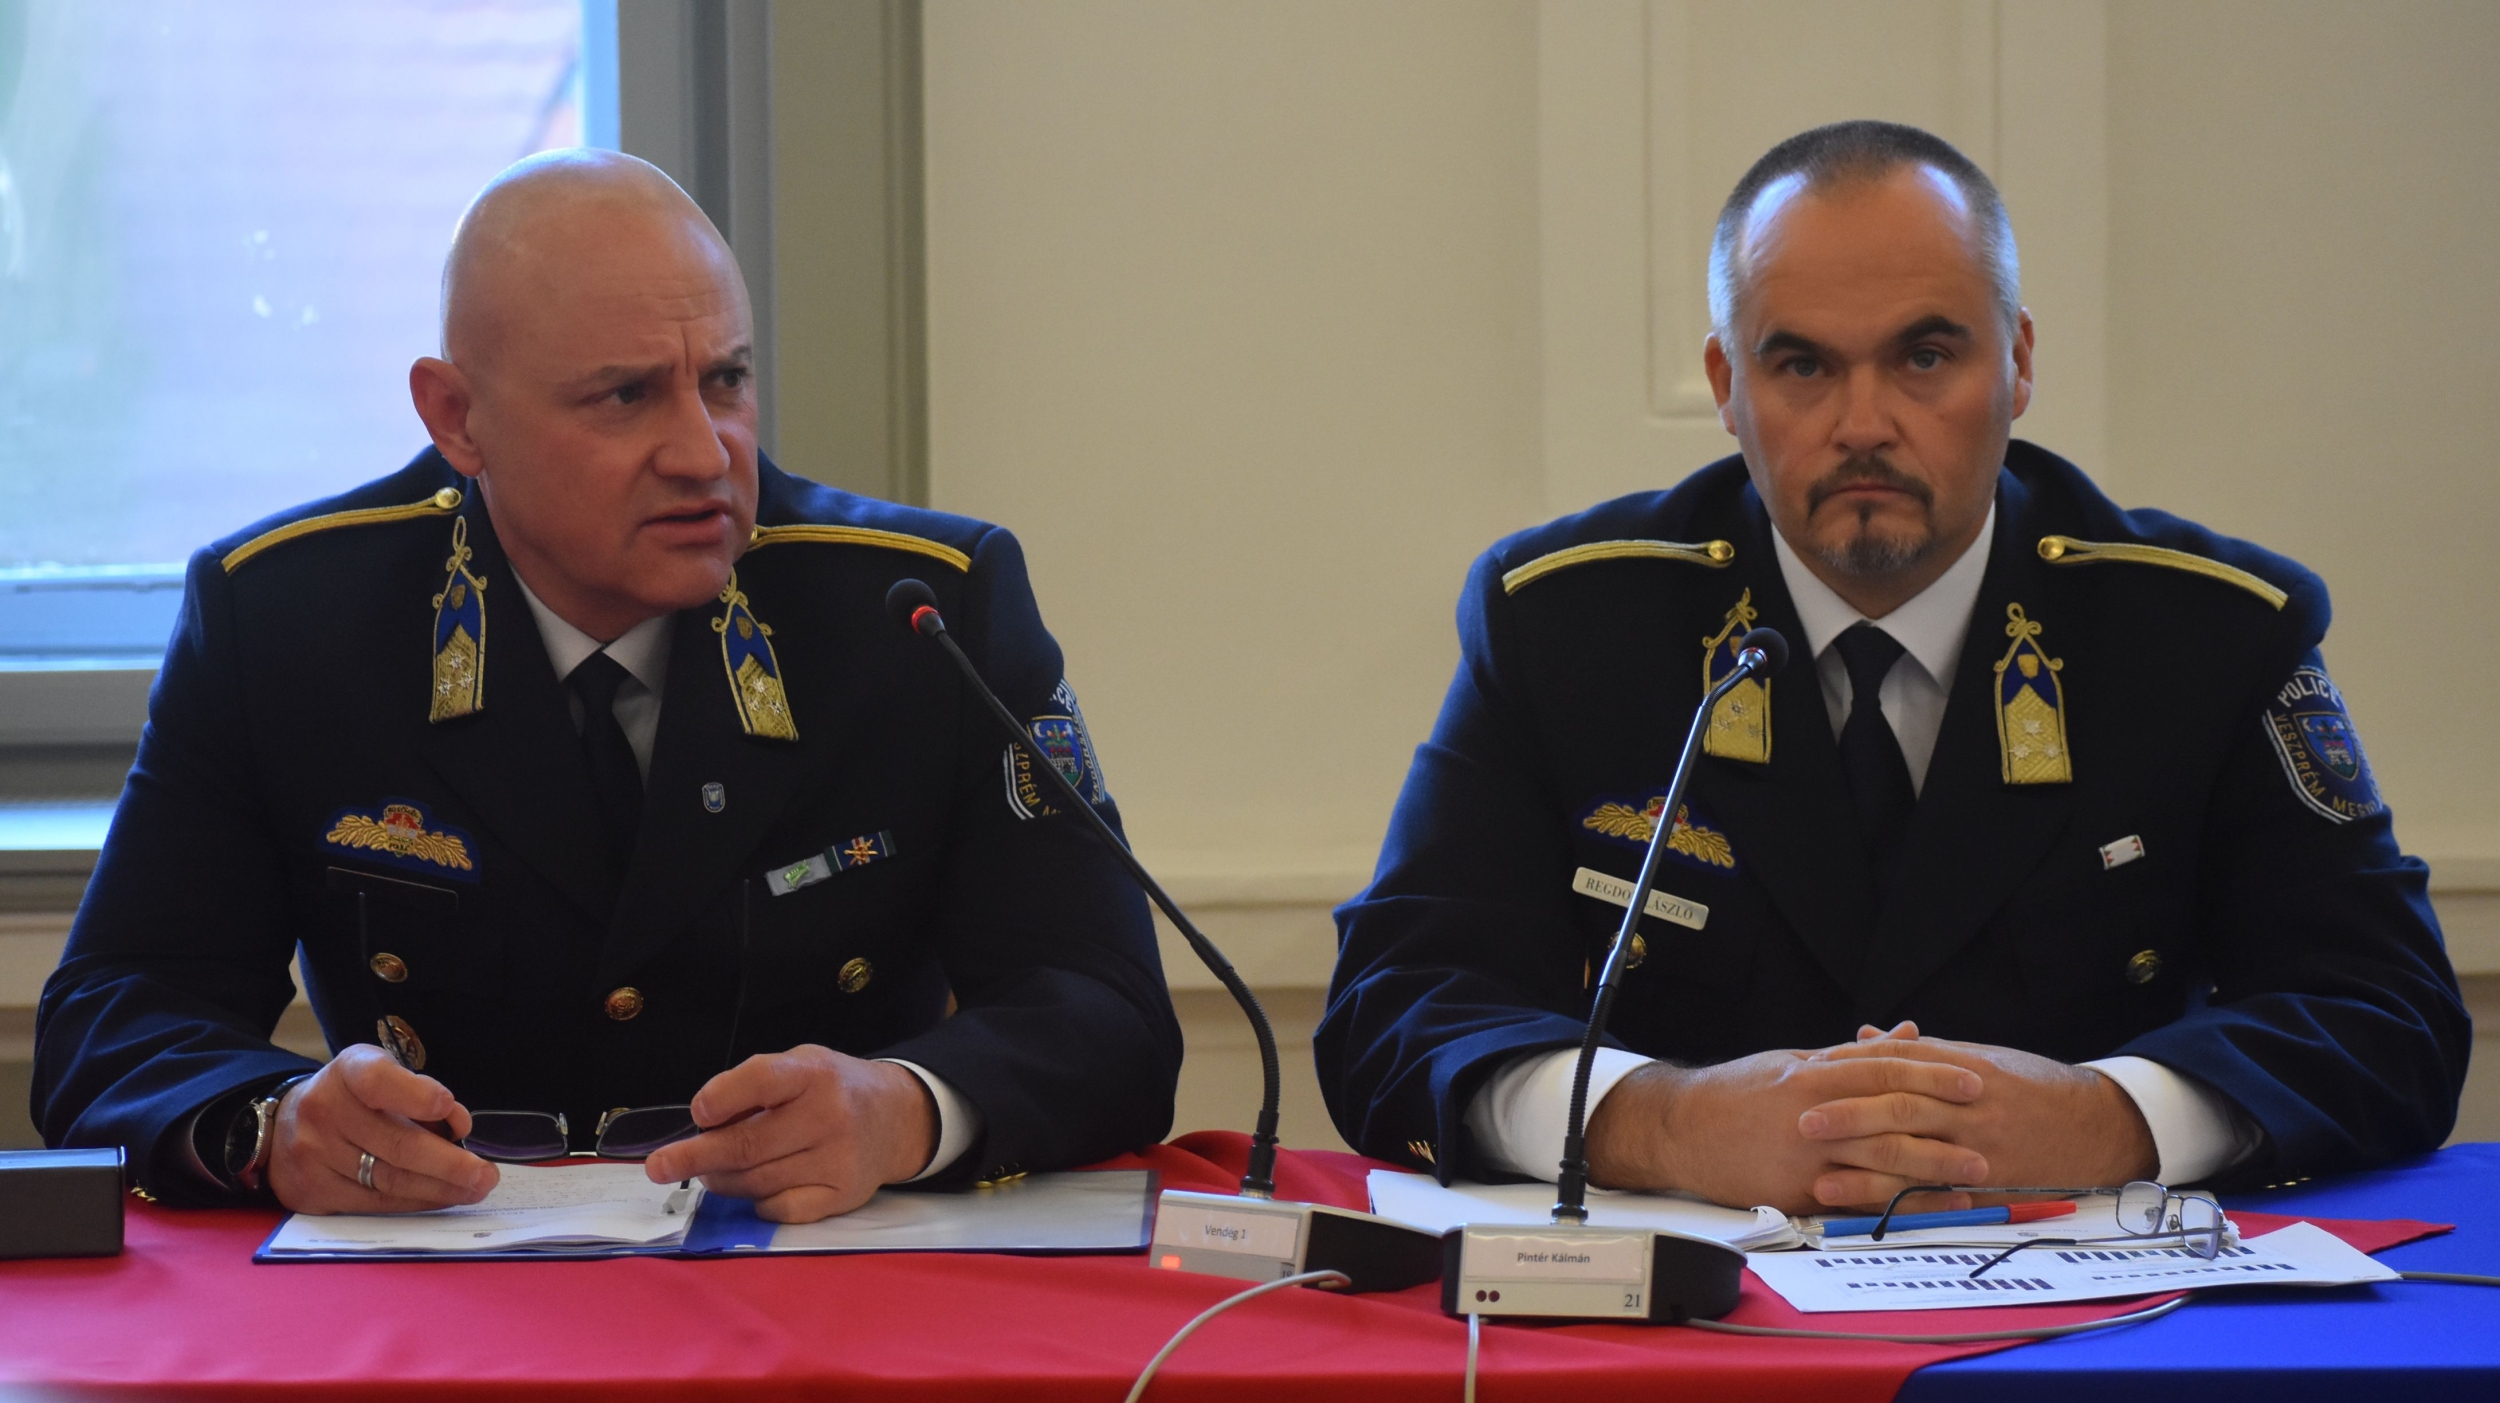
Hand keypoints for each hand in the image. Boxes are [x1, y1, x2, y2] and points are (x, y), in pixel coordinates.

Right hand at [267, 1043, 497, 1213]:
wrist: (284, 1126)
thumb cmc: (353, 1098)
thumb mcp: (382, 1076)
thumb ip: (418, 1093)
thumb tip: (458, 1126)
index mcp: (348, 1072)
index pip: (378, 1080)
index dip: (415, 1096)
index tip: (449, 1107)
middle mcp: (324, 1110)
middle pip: (396, 1144)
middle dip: (449, 1164)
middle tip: (486, 1175)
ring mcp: (313, 1154)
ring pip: (388, 1180)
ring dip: (439, 1189)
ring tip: (474, 1190)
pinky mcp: (312, 1191)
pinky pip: (373, 1203)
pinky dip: (414, 1202)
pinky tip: (440, 1198)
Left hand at [641, 1045, 937, 1223]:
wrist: (897, 1118)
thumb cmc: (832, 1088)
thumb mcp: (799, 1065)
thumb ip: (753, 1087)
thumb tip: (701, 1127)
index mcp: (813, 1074)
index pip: (761, 1080)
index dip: (722, 1098)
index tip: (697, 1114)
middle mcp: (829, 1116)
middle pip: (748, 1145)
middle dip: (695, 1157)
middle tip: (660, 1166)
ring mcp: (838, 1160)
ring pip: (756, 1183)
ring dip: (722, 1180)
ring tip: (711, 1172)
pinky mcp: (842, 1196)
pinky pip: (779, 1210)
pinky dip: (757, 1202)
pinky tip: (756, 1188)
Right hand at [1584, 1036, 1987, 1214]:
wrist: (1680, 1130)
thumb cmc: (1737, 1094)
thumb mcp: (1793, 1061)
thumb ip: (1851, 1054)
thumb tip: (1906, 1034)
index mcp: (1812, 1073)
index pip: (1884, 1069)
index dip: (1933, 1074)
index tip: (1973, 1081)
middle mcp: (1813, 1111)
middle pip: (1891, 1116)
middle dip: (1944, 1125)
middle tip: (1989, 1132)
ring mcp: (1806, 1154)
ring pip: (1879, 1160)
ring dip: (1932, 1169)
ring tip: (1974, 1175)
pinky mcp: (1796, 1190)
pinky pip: (1855, 1199)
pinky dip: (1895, 1203)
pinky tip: (1924, 1207)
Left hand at [1800, 1026, 2158, 1202]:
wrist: (2097, 1125)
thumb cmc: (2029, 1086)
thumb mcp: (1979, 1056)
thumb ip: (1919, 1052)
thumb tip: (1864, 1035)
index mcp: (1963, 1069)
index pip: (1898, 1066)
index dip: (1853, 1072)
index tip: (1812, 1077)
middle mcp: (1971, 1108)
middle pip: (1902, 1110)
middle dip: (1850, 1118)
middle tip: (1802, 1124)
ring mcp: (1983, 1151)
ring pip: (1917, 1160)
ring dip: (1866, 1174)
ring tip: (1821, 1181)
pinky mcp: (1993, 1188)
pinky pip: (1943, 1200)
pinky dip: (1904, 1208)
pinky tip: (1873, 1215)